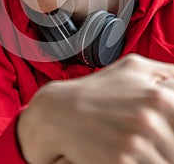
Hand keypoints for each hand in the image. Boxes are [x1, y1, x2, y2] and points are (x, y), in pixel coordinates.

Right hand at [18, 54, 173, 163]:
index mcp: (158, 96)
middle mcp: (148, 119)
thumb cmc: (99, 89)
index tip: (168, 127)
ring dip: (158, 155)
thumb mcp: (134, 68)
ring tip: (143, 147)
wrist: (59, 111)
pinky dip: (143, 162)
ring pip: (167, 160)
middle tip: (154, 138)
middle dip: (168, 142)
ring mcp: (133, 143)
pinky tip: (133, 155)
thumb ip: (168, 73)